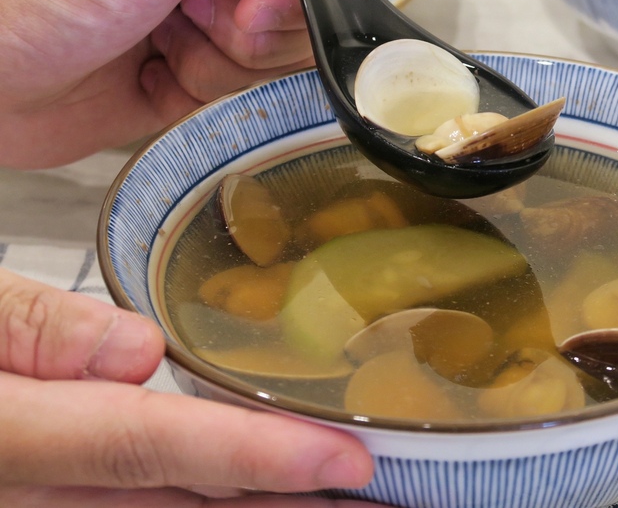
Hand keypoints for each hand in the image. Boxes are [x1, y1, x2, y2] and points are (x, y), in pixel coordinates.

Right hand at [0, 268, 387, 506]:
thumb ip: (28, 327)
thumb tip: (136, 349)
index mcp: (3, 436)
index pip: (146, 444)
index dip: (255, 455)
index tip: (346, 460)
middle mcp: (21, 493)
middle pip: (176, 506)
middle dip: (284, 505)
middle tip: (380, 493)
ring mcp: (30, 504)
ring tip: (338, 498)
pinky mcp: (40, 497)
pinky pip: (125, 506)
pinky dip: (199, 501)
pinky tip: (250, 492)